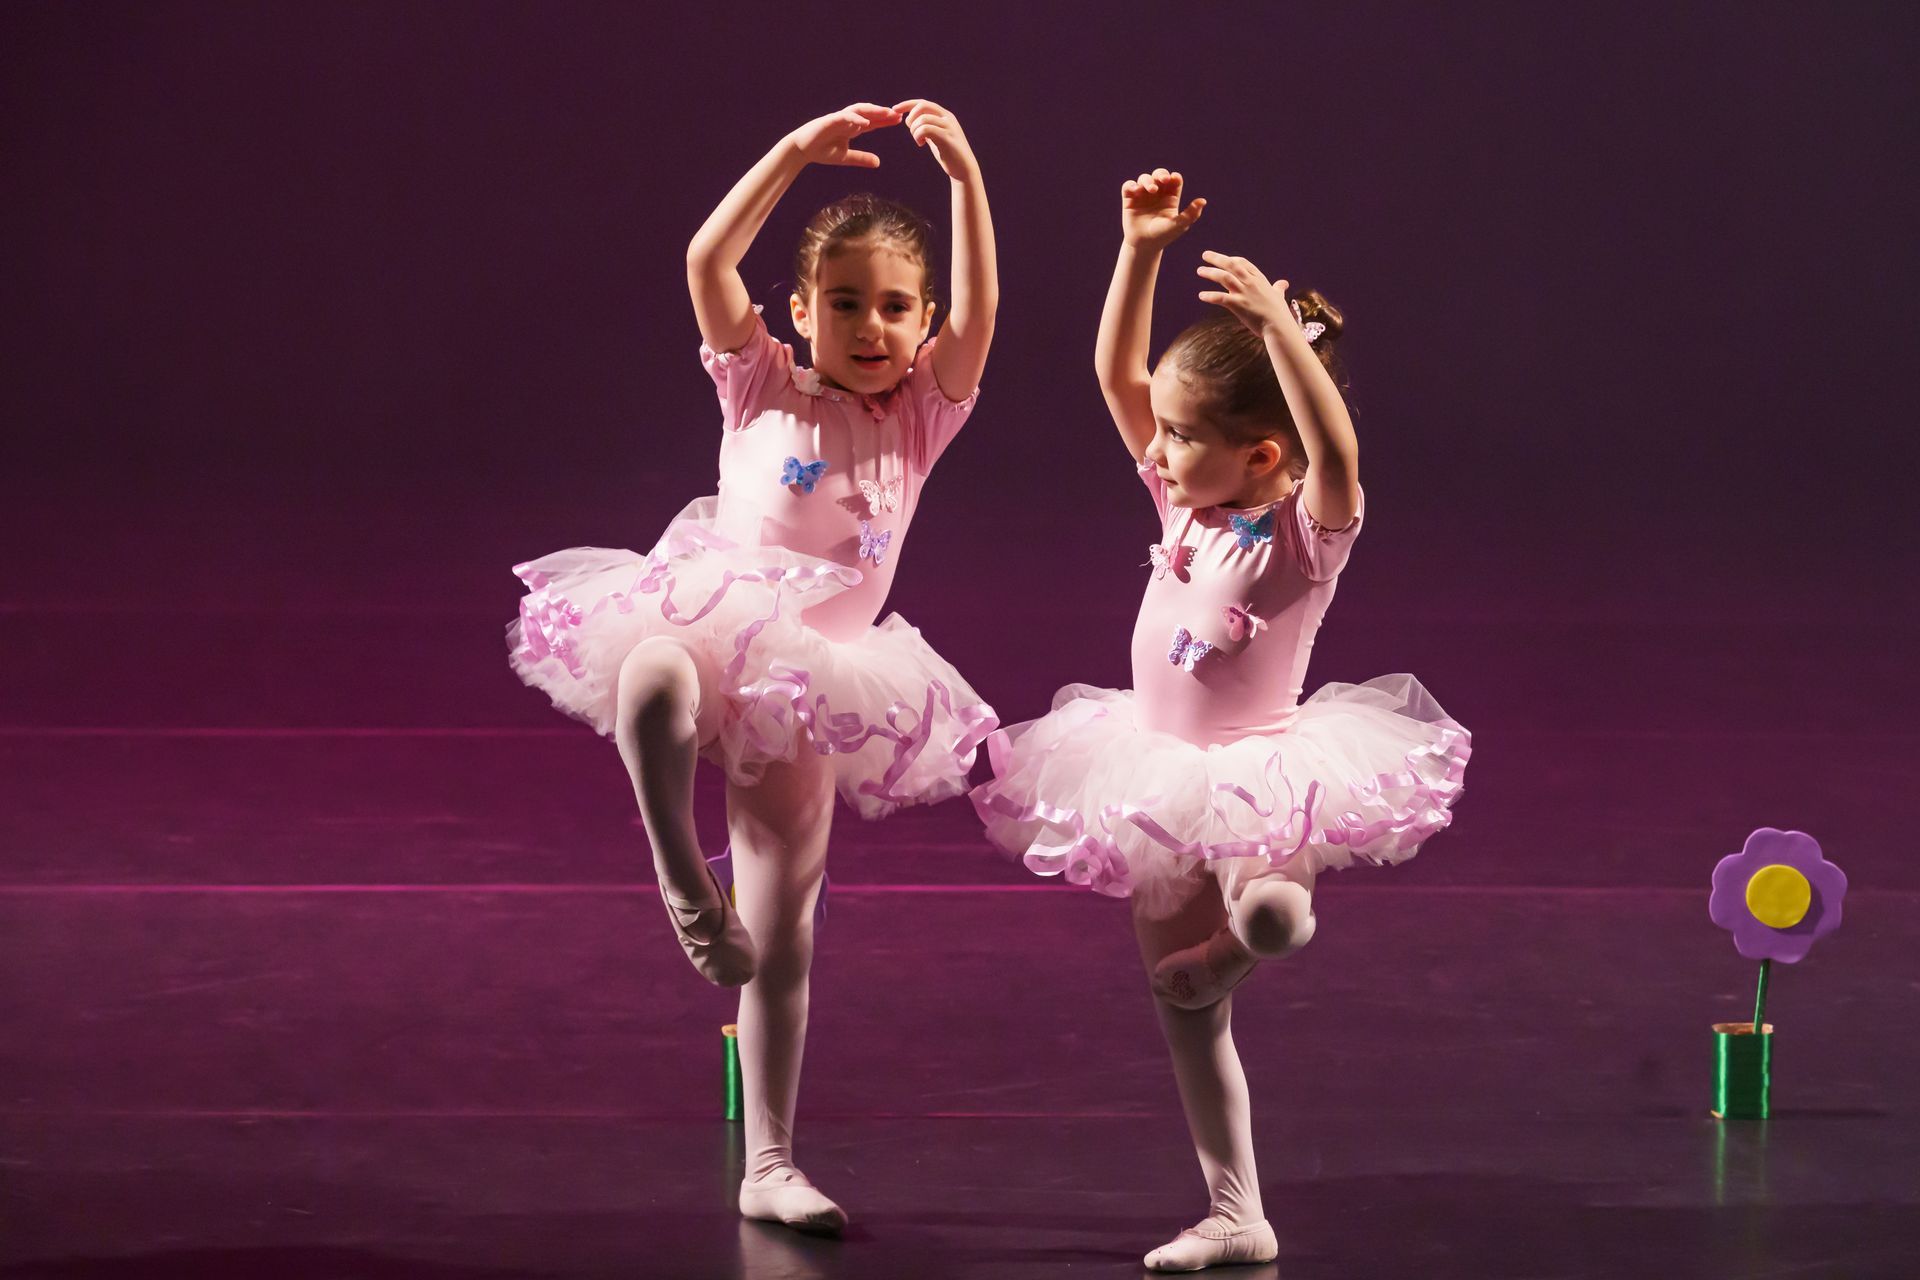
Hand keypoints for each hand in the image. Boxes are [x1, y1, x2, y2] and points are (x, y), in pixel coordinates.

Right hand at [788, 103, 902, 168]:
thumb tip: (878, 162)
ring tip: (886, 113)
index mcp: (851, 128)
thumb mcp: (846, 157)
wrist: (802, 149)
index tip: (899, 121)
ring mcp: (839, 119)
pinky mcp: (829, 120)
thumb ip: (861, 158)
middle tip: (898, 114)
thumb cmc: (822, 151)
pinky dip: (855, 118)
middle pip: (868, 113)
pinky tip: (866, 122)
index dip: (885, 121)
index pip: (872, 122)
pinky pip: (844, 117)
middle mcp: (847, 121)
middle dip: (883, 113)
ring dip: (873, 111)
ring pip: (858, 110)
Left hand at [892, 99, 979, 181]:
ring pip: (923, 118)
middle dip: (910, 116)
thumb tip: (913, 121)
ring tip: (918, 140)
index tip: (895, 109)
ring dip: (914, 130)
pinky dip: (918, 135)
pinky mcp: (947, 137)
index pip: (923, 103)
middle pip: (922, 105)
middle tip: (910, 130)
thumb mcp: (936, 137)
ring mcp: (948, 127)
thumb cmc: (949, 154)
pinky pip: (926, 129)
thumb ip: (927, 128)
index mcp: (944, 115)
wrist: (964, 169)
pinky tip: (920, 144)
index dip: (907, 104)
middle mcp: (947, 118)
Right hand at [1122, 169, 1204, 248]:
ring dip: (1148, 180)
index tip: (1174, 179)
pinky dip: (1131, 185)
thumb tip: (1203, 201)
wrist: (1144, 246)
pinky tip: (1136, 190)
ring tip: (1151, 190)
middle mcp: (1157, 194)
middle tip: (1164, 179)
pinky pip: (1129, 186)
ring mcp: (1143, 196)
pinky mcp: (1129, 199)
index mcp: (1170, 198)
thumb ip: (1191, 214)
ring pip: (1144, 178)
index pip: (1174, 181)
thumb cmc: (1163, 236)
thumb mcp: (1179, 226)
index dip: (1174, 177)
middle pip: (1159, 175)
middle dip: (1161, 174)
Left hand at [1196, 250, 1292, 335]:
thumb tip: (1283, 283)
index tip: (1223, 259)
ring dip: (1210, 273)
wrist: (1279, 326)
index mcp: (1259, 279)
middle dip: (1217, 258)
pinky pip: (1220, 298)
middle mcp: (1250, 283)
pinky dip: (1210, 296)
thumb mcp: (1279, 296)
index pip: (1243, 263)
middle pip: (1231, 265)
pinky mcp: (1238, 305)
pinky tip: (1201, 296)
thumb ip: (1278, 288)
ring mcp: (1244, 293)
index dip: (1232, 259)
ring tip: (1200, 270)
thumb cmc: (1279, 313)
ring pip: (1224, 277)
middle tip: (1205, 255)